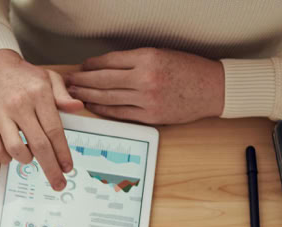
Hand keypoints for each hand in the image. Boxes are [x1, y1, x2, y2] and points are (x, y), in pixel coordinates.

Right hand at [0, 49, 82, 190]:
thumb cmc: (22, 76)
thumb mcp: (48, 78)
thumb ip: (63, 95)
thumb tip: (77, 108)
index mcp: (39, 94)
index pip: (55, 130)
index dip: (63, 152)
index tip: (68, 167)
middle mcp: (20, 105)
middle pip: (39, 145)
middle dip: (51, 168)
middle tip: (58, 183)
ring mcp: (1, 115)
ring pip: (17, 149)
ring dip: (27, 160)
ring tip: (31, 158)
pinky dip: (6, 158)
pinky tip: (12, 155)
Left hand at [65, 48, 224, 124]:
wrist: (213, 89)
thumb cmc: (189, 70)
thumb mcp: (162, 55)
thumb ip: (135, 61)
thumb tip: (106, 66)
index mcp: (148, 58)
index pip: (110, 62)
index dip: (91, 65)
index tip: (81, 67)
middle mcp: (145, 78)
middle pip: (103, 80)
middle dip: (82, 81)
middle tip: (68, 82)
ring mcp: (146, 99)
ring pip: (107, 98)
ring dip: (87, 96)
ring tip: (74, 95)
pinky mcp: (149, 116)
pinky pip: (118, 113)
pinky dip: (102, 110)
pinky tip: (92, 107)